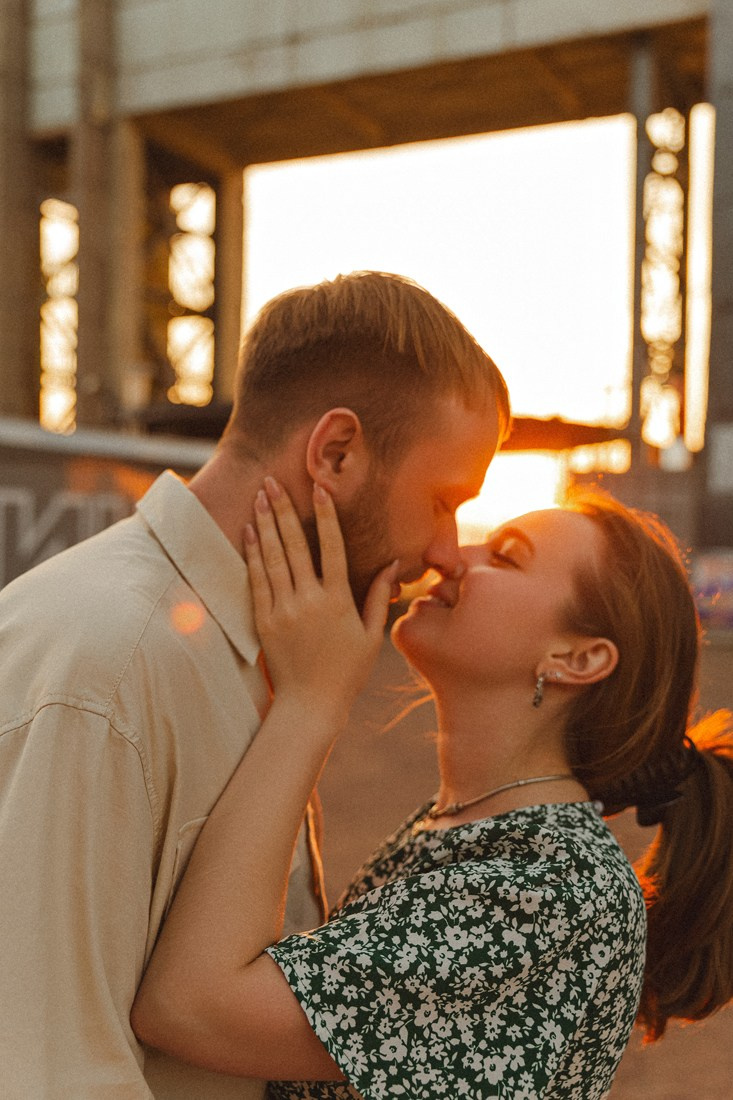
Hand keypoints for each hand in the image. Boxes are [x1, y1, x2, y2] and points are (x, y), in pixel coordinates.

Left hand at [244, 479, 397, 726]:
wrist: (310, 705)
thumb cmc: (347, 672)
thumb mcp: (370, 635)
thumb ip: (378, 596)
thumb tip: (391, 564)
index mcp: (337, 600)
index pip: (332, 547)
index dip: (326, 515)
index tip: (319, 488)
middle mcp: (308, 601)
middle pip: (294, 545)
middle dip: (284, 510)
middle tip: (274, 481)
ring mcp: (283, 610)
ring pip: (272, 558)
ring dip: (265, 524)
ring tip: (259, 496)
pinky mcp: (264, 621)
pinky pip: (257, 581)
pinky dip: (252, 554)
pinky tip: (249, 532)